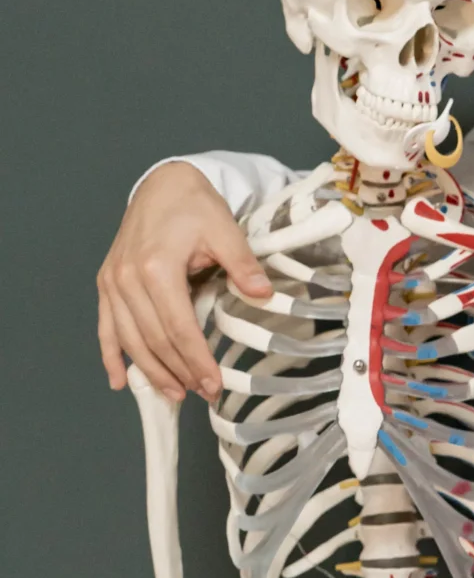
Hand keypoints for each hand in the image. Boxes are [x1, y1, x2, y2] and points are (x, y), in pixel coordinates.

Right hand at [98, 162, 271, 401]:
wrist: (162, 184)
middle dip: (179, 371)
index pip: (179, 328)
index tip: (213, 384)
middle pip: (154, 339)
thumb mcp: (225, 229)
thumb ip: (243, 264)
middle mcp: (128, 278)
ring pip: (130, 339)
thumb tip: (264, 294)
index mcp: (157, 267)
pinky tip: (120, 381)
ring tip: (174, 394)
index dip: (196, 360)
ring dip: (150, 371)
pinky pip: (105, 327)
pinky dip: (111, 356)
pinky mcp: (106, 283)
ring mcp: (113, 282)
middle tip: (202, 393)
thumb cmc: (194, 206)